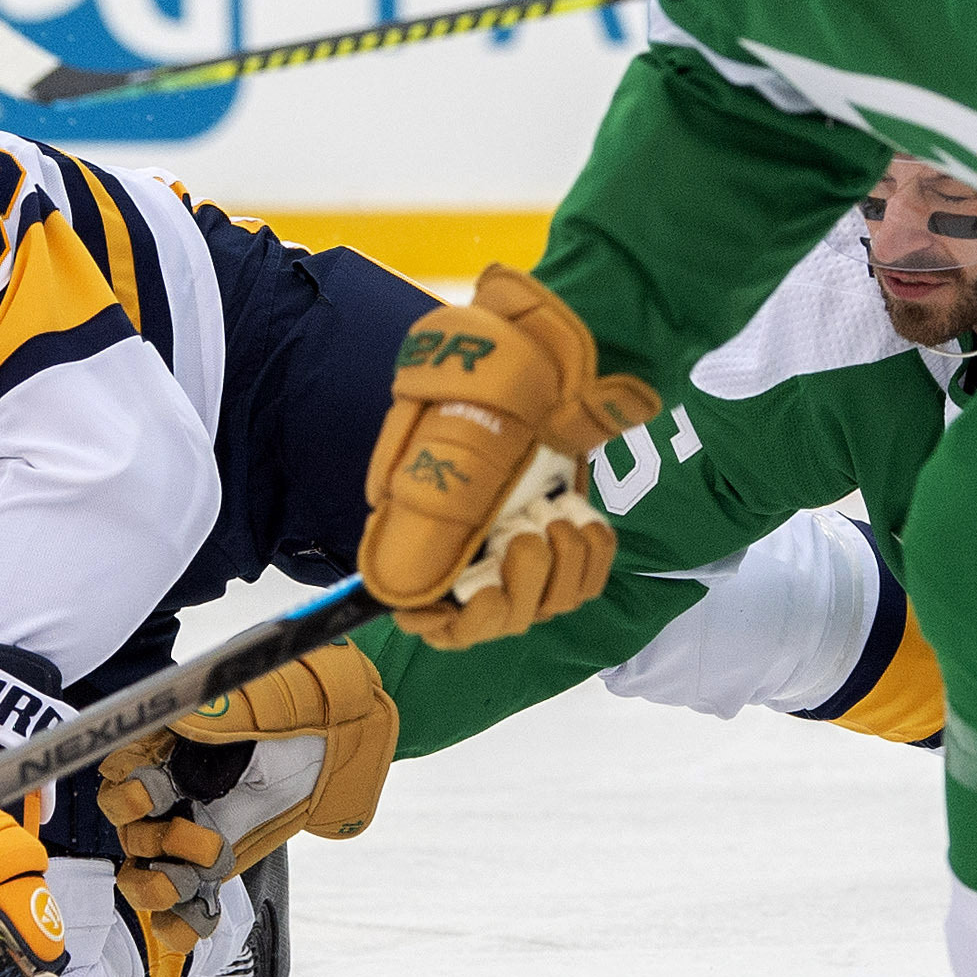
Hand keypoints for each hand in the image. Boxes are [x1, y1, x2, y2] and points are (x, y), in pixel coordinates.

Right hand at [98, 638, 396, 949]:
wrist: (322, 745)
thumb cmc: (282, 720)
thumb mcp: (247, 713)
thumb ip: (212, 722)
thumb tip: (185, 730)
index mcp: (156, 759)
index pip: (116, 785)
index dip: (130, 796)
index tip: (161, 791)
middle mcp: (161, 803)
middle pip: (129, 839)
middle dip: (161, 847)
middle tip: (211, 842)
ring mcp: (181, 841)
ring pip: (140, 881)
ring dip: (162, 888)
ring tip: (203, 878)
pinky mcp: (207, 871)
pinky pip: (177, 911)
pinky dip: (182, 924)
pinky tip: (202, 918)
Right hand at [359, 266, 659, 649]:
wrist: (560, 350)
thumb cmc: (494, 384)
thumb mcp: (441, 433)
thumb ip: (415, 503)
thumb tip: (386, 572)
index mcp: (436, 531)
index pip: (433, 619)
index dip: (454, 625)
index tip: (482, 595)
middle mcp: (479, 545)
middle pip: (495, 621)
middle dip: (520, 593)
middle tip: (531, 537)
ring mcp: (525, 539)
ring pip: (545, 605)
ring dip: (560, 571)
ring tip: (562, 521)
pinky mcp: (568, 530)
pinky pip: (585, 580)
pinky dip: (590, 558)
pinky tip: (585, 522)